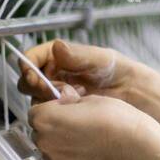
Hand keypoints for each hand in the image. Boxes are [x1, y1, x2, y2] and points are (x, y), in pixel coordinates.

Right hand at [18, 39, 136, 101]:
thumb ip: (77, 55)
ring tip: (75, 96)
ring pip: (36, 99)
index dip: (27, 66)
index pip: (30, 58)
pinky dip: (59, 110)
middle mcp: (52, 75)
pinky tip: (77, 106)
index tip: (33, 76)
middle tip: (54, 90)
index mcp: (56, 56)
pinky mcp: (61, 110)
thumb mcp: (99, 59)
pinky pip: (49, 113)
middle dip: (37, 86)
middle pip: (27, 81)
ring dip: (50, 99)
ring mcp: (55, 94)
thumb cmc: (117, 70)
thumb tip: (57, 46)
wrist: (132, 93)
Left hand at [29, 93, 159, 159]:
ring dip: (63, 147)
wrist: (134, 142)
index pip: (35, 113)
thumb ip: (66, 102)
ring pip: (52, 152)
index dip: (51, 110)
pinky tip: (90, 156)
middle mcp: (43, 142)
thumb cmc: (114, 117)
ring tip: (87, 142)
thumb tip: (60, 103)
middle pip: (41, 134)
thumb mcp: (87, 98)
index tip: (66, 110)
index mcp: (44, 118)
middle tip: (79, 127)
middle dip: (55, 130)